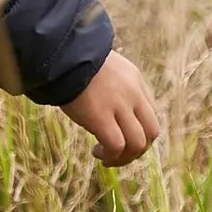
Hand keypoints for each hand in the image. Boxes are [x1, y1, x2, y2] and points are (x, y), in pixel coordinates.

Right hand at [65, 48, 160, 168]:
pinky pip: (116, 145)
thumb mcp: (103, 68)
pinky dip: (110, 155)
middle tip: (119, 153)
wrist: (59, 53)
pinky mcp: (100, 117)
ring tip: (106, 157)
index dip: (139, 131)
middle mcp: (132, 93)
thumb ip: (113, 86)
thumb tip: (106, 108)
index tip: (121, 135)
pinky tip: (97, 152)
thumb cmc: (72, 61)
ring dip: (125, 157)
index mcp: (135, 80)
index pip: (151, 114)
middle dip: (138, 149)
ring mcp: (118, 105)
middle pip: (152, 131)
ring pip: (138, 143)